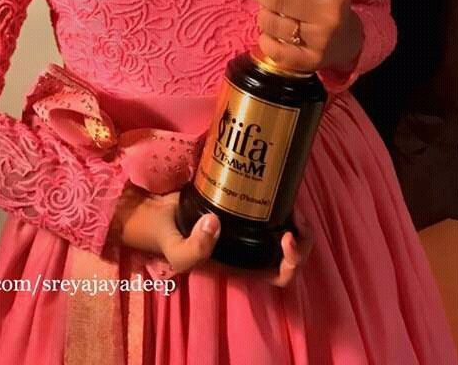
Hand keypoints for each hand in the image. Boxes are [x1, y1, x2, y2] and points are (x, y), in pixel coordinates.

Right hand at [107, 184, 312, 285]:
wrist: (154, 213)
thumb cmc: (168, 238)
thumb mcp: (176, 253)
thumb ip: (194, 248)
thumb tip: (215, 223)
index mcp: (242, 266)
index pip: (278, 276)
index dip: (292, 262)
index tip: (287, 237)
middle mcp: (251, 249)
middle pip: (291, 254)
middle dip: (303, 238)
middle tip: (297, 215)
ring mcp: (249, 226)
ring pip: (287, 229)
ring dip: (296, 218)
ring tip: (292, 199)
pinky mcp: (244, 203)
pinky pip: (271, 205)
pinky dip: (279, 197)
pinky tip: (275, 182)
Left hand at [252, 0, 363, 74]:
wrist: (348, 41)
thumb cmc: (327, 1)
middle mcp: (330, 16)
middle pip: (278, 0)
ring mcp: (321, 41)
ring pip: (272, 24)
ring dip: (264, 17)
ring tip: (271, 14)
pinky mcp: (310, 62)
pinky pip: (273, 49)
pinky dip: (266, 40)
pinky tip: (274, 35)